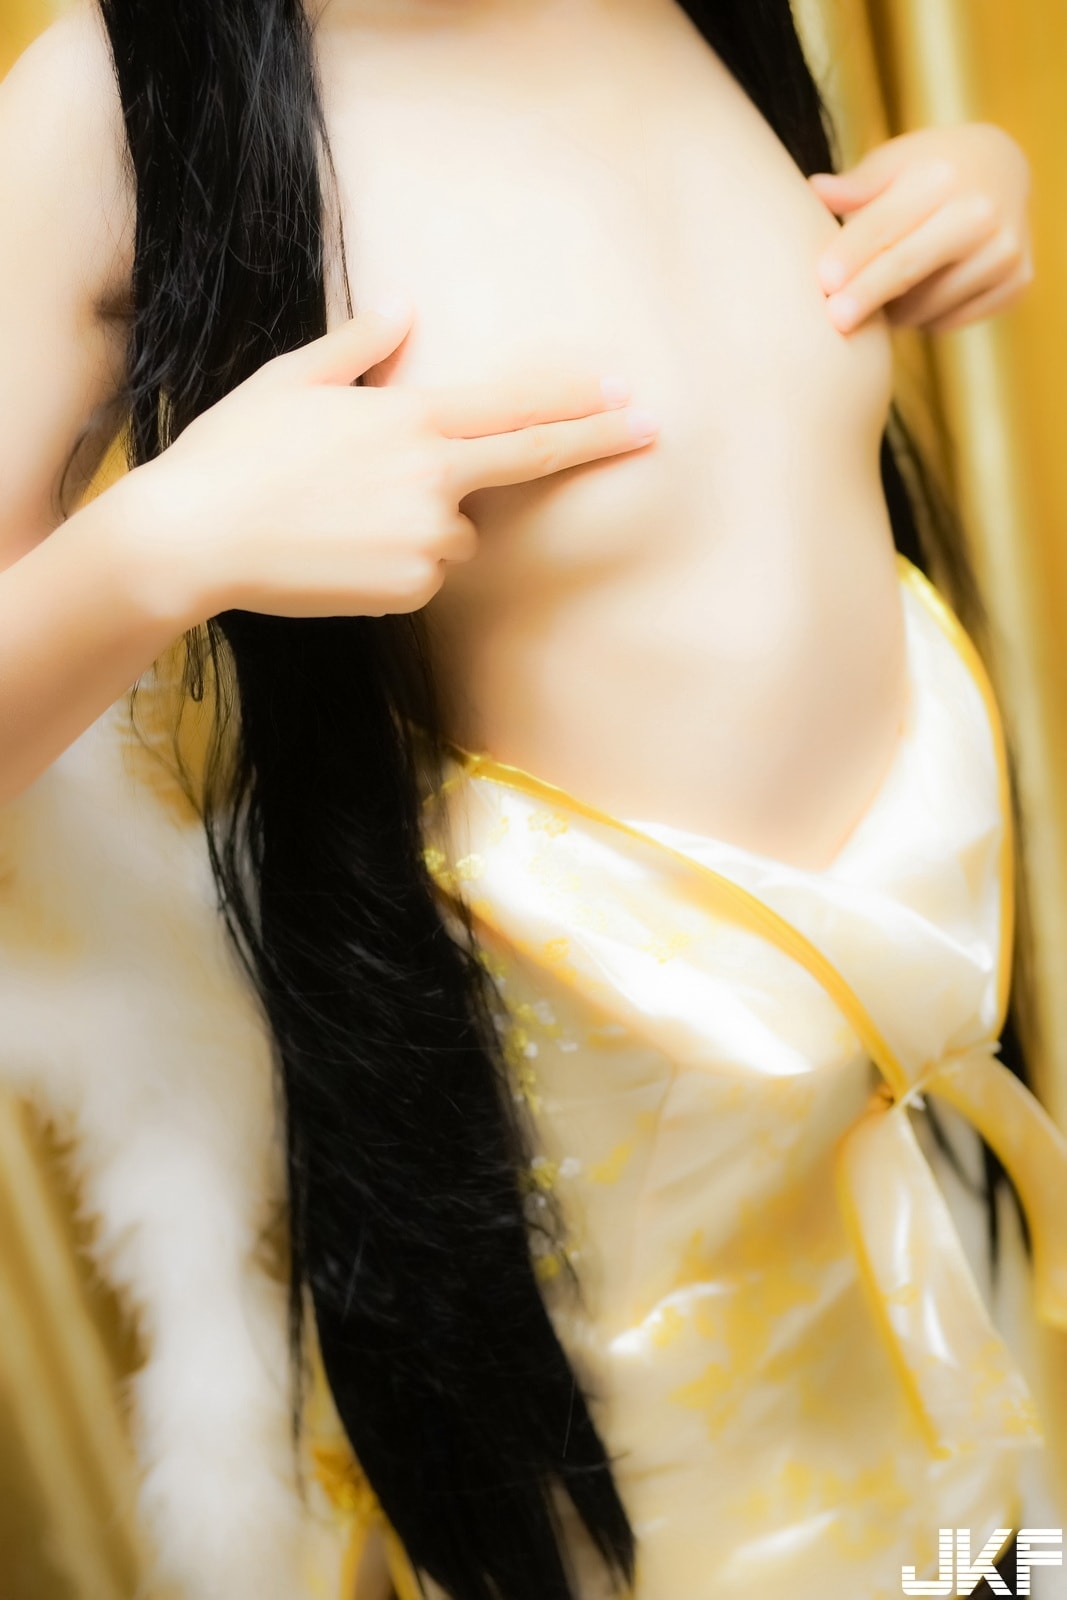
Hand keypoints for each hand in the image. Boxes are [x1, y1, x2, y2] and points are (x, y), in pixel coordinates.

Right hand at [123, 300, 656, 622]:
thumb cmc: (236, 452)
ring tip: (345, 518)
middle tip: (653, 427)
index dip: (575, 399)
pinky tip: (341, 553)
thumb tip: (406, 307)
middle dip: (595, 440)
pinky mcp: (409, 592)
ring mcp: (425, 540)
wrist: (195, 539)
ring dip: (428, 523)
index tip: (624, 391)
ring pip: (457, 533)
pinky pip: (426, 574)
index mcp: (408, 419)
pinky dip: (399, 565)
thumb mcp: (293, 380)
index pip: (514, 406)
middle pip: (528, 460)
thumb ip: (362, 347)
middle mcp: (432, 479)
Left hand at [808, 123, 1032, 334]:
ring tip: (880, 294)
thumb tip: (815, 190)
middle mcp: (981, 214)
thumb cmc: (929, 170)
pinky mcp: (1017, 282)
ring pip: (926, 304)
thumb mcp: (894, 163)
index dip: (852, 255)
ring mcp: (1005, 251)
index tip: (823, 282)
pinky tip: (920, 295)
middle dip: (867, 295)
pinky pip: (949, 320)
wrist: (1002, 171)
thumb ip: (857, 185)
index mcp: (942, 177)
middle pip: (908, 267)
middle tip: (836, 321)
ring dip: (893, 310)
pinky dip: (924, 318)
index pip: (886, 225)